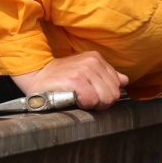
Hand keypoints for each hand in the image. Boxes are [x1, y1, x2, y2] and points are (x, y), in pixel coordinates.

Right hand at [11, 51, 129, 109]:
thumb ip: (107, 76)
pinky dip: (85, 104)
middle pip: (113, 93)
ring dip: (94, 104)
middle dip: (102, 102)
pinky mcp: (74, 79)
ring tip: (81, 100)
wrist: (37, 77)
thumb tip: (124, 80)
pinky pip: (91, 99)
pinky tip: (76, 100)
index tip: (93, 96)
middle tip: (87, 101)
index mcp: (96, 58)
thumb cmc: (61, 78)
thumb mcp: (86, 72)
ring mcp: (83, 69)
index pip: (117, 85)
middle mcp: (92, 61)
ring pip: (105, 97)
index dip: (106, 95)